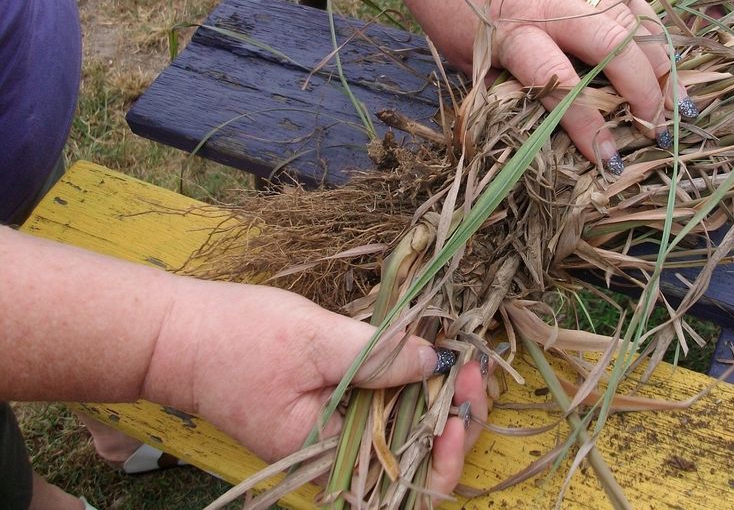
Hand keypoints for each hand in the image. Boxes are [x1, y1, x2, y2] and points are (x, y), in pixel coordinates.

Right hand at [143, 277, 486, 496]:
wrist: (178, 337)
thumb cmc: (237, 339)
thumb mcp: (314, 340)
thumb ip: (376, 356)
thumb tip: (434, 363)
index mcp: (331, 459)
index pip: (413, 478)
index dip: (453, 441)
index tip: (466, 387)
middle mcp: (336, 460)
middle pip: (417, 457)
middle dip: (456, 414)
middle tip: (473, 363)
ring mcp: (333, 435)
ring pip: (403, 432)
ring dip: (438, 400)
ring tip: (461, 359)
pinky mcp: (329, 411)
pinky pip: (381, 409)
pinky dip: (410, 386)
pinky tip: (426, 358)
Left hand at [397, 0, 694, 167]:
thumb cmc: (456, 17)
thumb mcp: (472, 63)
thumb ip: (515, 92)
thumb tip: (560, 134)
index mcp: (513, 34)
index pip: (560, 84)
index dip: (588, 125)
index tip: (609, 157)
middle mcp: (549, 5)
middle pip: (612, 47)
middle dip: (641, 91)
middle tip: (655, 129)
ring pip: (633, 21)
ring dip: (662, 65)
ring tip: (679, 104)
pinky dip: (656, 31)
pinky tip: (670, 62)